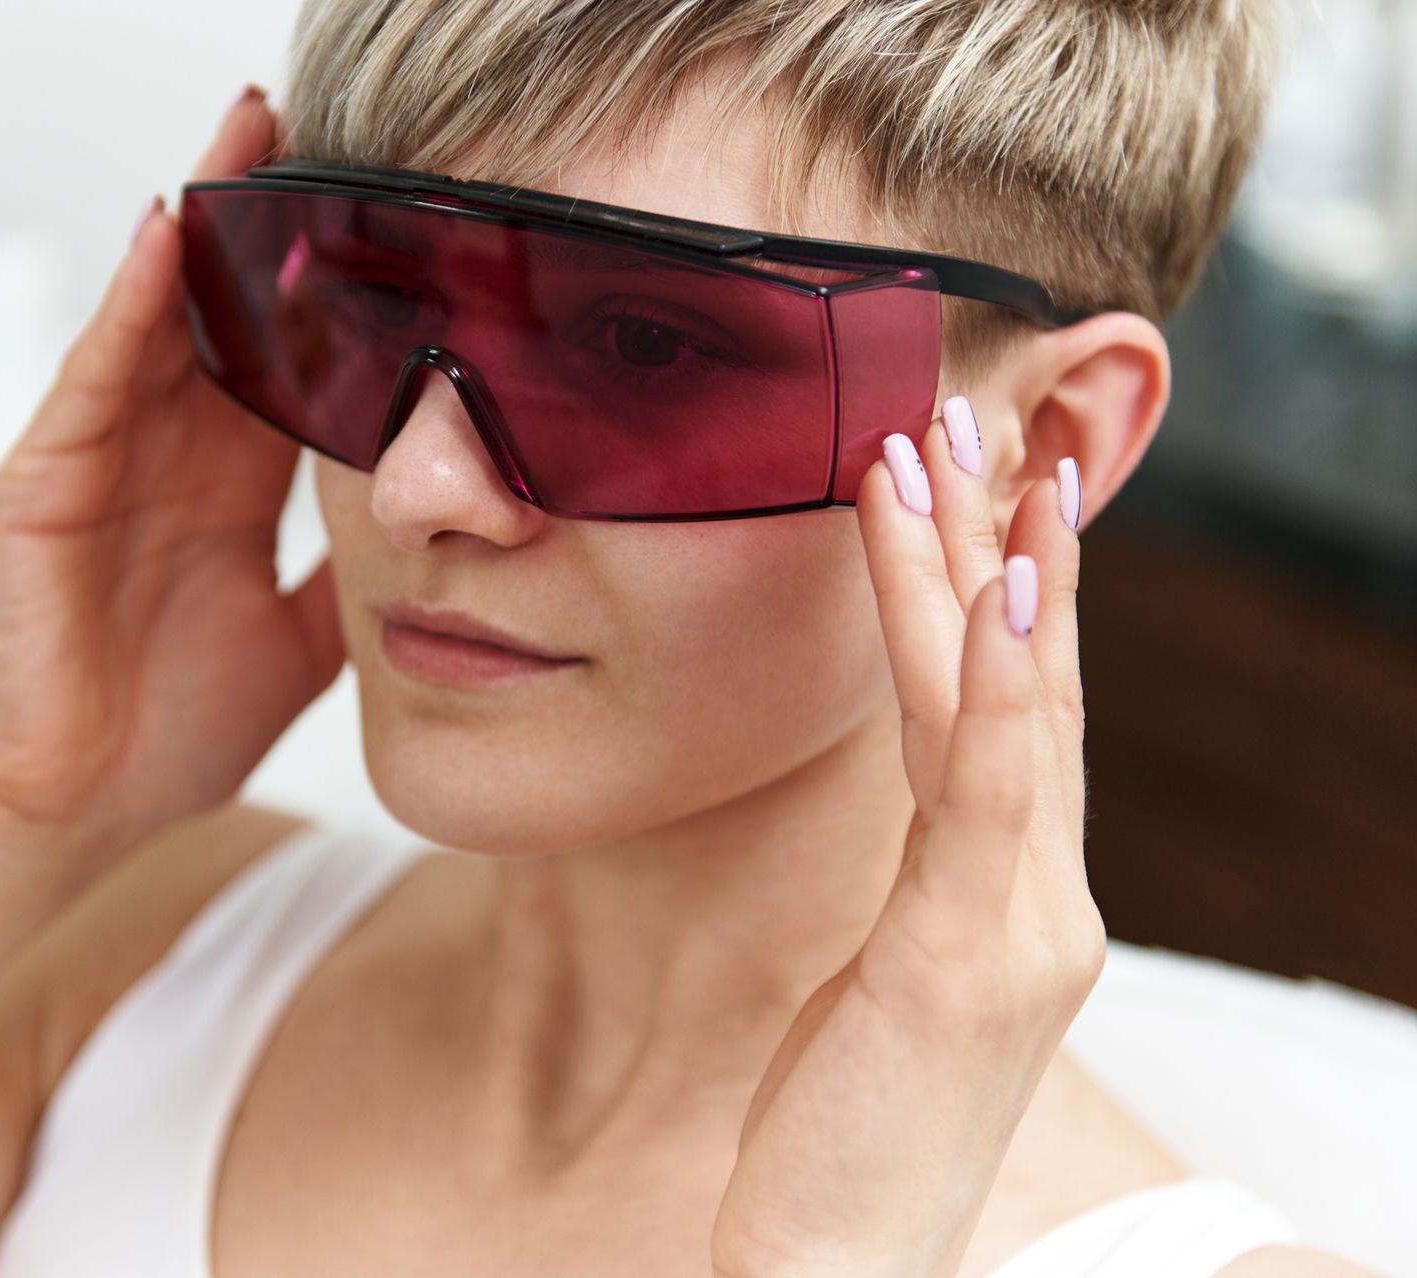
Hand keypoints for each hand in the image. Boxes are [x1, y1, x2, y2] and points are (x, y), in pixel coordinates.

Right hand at [0, 86, 343, 895]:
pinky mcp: (43, 486)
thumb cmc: (160, 733)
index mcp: (230, 486)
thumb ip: (351, 578)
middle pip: (226, 309)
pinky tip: (167, 235)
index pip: (292, 358)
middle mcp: (168, 455)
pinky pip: (90, 379)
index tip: (396, 216)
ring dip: (202, 224)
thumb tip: (440, 543)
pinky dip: (127, 307)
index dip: (340, 291)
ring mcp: (102, 460)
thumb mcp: (299, 644)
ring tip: (252, 129)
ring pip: (157, 317)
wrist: (68, 813)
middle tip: (324, 123)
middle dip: (269, 220)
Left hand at [709, 399, 1103, 1277]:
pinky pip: (987, 792)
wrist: (846, 1270)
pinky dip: (994, 683)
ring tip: (956, 456)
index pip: (1012, 715)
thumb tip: (911, 809)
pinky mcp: (972, 959)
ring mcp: (1024, 927)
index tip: (982, 487)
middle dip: (996, 545)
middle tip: (969, 418)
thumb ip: (919, 892)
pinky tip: (997, 591)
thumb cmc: (849, 1134)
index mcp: (1015, 897)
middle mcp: (1043, 898)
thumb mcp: (885, 986)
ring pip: (1007, 711)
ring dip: (979, 572)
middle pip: (1024, 687)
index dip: (1004, 593)